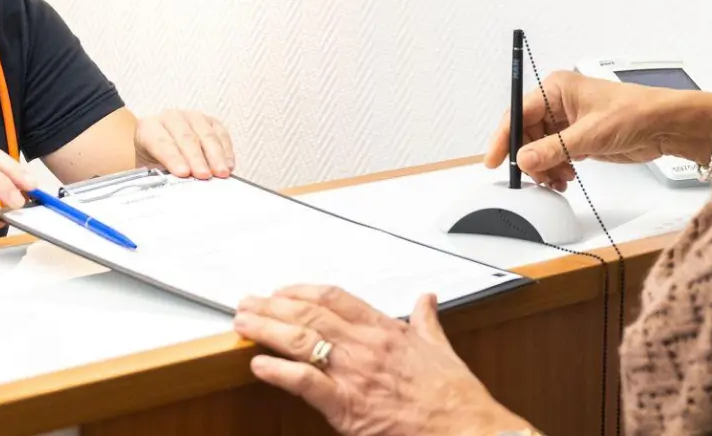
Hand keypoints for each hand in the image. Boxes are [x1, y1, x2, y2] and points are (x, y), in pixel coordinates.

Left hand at [135, 108, 235, 178]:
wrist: (160, 152)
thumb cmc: (153, 163)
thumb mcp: (148, 169)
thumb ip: (157, 175)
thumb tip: (170, 188)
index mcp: (148, 127)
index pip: (160, 142)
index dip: (173, 158)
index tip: (183, 173)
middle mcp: (170, 118)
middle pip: (185, 137)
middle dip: (196, 158)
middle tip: (203, 175)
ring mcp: (192, 117)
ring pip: (206, 134)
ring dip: (215, 155)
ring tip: (220, 173)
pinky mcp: (211, 121)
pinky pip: (221, 133)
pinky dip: (226, 151)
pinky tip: (228, 165)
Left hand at [235, 286, 530, 435]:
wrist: (467, 430)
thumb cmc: (455, 397)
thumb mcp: (442, 348)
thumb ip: (427, 321)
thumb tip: (426, 299)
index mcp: (387, 331)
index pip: (336, 298)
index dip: (302, 291)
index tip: (282, 290)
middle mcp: (367, 346)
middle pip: (310, 314)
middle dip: (273, 306)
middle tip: (248, 303)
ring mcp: (356, 375)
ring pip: (302, 341)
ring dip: (267, 330)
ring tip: (244, 324)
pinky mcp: (348, 407)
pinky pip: (306, 383)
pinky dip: (279, 372)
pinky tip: (259, 365)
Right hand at [484, 70, 711, 190]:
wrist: (665, 126)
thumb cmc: (635, 113)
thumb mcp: (589, 134)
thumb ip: (552, 149)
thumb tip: (523, 160)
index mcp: (555, 89)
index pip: (517, 113)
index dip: (504, 139)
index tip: (494, 161)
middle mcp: (557, 103)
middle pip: (526, 133)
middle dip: (529, 158)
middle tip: (535, 178)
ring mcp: (567, 122)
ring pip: (539, 148)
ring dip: (544, 167)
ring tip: (557, 179)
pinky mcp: (578, 138)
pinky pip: (554, 155)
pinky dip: (556, 169)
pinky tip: (567, 177)